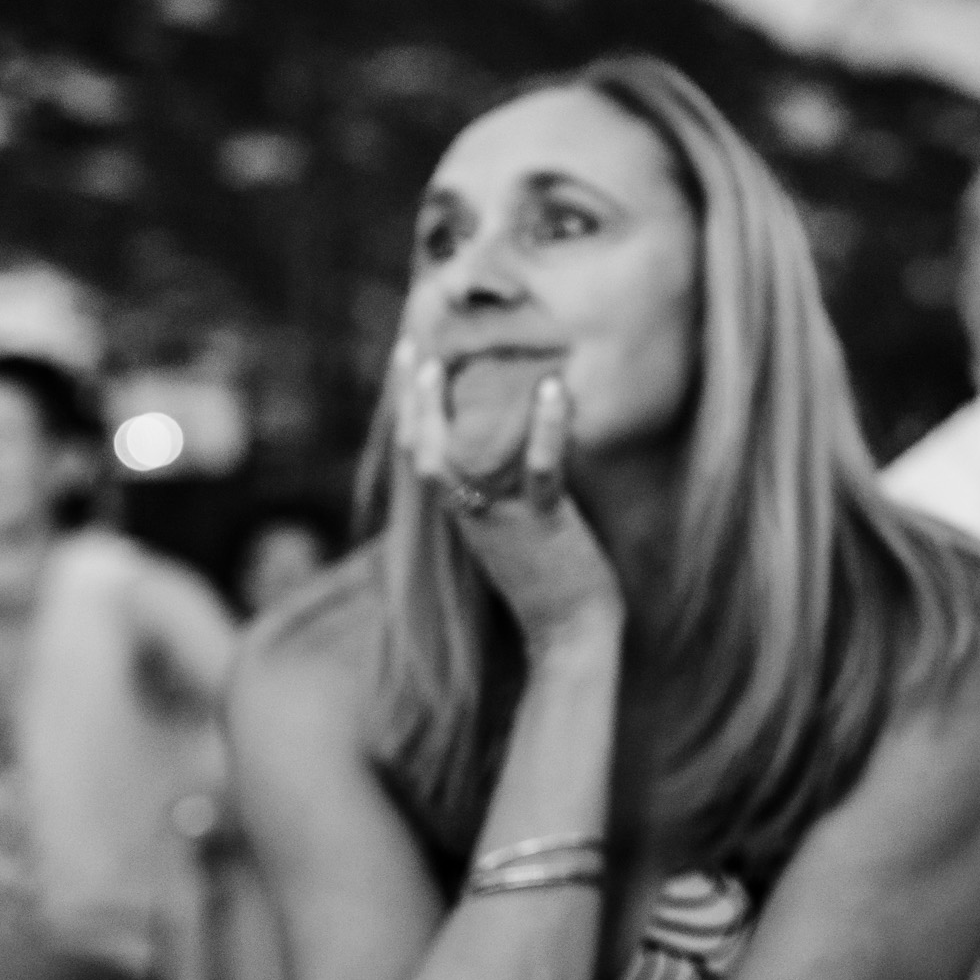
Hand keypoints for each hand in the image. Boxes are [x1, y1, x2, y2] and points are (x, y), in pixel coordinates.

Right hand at [397, 345, 623, 643]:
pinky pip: (540, 469)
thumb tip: (510, 440)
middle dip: (412, 398)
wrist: (572, 632)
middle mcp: (470, 512)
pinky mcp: (543, 521)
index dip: (413, 409)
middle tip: (408, 347)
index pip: (424, 453)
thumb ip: (504, 489)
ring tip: (442, 362)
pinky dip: (546, 427)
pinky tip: (553, 387)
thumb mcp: (517, 528)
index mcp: (463, 513)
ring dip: (442, 409)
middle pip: (423, 449)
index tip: (407, 361)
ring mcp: (501, 517)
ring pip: (459, 456)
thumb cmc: (553, 578)